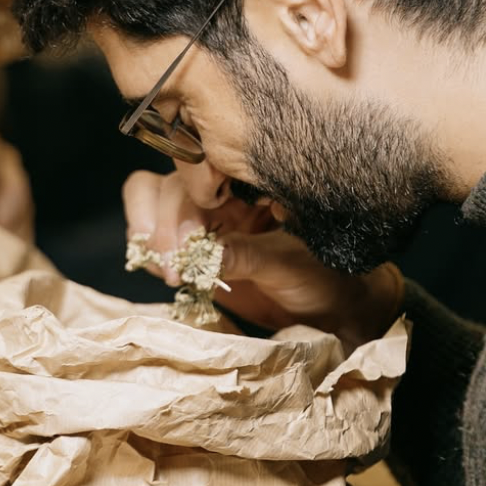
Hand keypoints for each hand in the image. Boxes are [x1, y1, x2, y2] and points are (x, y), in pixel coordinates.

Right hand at [122, 170, 401, 344]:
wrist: (335, 311)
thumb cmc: (326, 278)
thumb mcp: (288, 264)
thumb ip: (245, 256)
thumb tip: (202, 255)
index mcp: (244, 184)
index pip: (192, 175)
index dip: (179, 207)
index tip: (188, 246)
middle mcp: (219, 198)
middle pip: (161, 190)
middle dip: (160, 228)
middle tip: (173, 270)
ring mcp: (204, 224)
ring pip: (151, 211)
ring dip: (151, 242)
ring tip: (173, 276)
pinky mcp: (195, 255)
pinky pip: (159, 246)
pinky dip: (154, 258)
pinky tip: (174, 278)